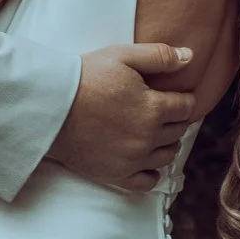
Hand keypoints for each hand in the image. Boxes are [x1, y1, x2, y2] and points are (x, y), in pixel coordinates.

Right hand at [50, 42, 199, 196]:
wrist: (49, 106)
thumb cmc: (84, 76)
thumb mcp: (122, 55)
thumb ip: (159, 56)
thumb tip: (190, 56)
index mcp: (154, 108)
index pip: (186, 107)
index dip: (184, 99)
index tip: (177, 96)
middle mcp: (148, 137)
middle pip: (178, 131)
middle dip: (175, 120)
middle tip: (165, 112)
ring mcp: (133, 159)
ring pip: (167, 156)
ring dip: (166, 144)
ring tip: (155, 133)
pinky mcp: (116, 174)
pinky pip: (147, 182)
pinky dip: (152, 172)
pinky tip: (145, 160)